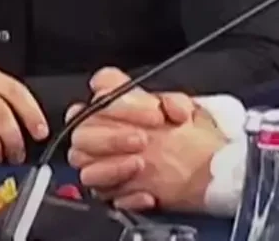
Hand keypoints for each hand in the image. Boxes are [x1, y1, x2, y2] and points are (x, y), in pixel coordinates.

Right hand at [67, 68, 218, 212]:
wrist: (197, 168)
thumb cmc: (182, 134)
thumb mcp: (187, 111)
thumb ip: (177, 103)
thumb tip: (172, 107)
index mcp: (115, 102)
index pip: (102, 84)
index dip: (119, 96)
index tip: (152, 110)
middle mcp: (99, 130)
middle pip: (81, 131)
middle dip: (111, 136)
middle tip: (142, 140)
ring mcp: (98, 162)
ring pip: (84, 166)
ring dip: (112, 167)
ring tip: (140, 164)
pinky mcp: (108, 191)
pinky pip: (105, 195)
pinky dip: (127, 195)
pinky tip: (147, 194)